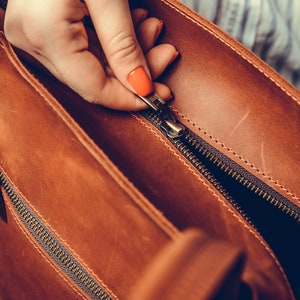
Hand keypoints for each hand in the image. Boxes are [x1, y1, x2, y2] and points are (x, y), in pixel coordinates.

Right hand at [4, 0, 177, 109]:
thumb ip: (123, 44)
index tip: (158, 95)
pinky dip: (109, 46)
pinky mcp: (41, 31)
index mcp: (46, 35)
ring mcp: (34, 38)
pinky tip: (130, 30)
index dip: (129, 97)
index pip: (94, 89)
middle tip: (164, 56)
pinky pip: (81, 53)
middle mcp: (33, 43)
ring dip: (125, 56)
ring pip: (91, 69)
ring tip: (151, 32)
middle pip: (95, 81)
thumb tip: (141, 85)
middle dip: (134, 72)